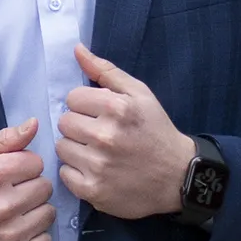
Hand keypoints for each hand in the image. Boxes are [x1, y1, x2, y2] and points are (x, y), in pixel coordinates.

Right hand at [0, 119, 55, 240]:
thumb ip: (3, 140)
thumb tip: (34, 124)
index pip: (36, 162)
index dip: (23, 166)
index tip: (9, 174)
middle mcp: (3, 206)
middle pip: (45, 187)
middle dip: (30, 187)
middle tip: (11, 194)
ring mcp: (9, 236)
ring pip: (48, 214)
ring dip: (34, 211)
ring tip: (13, 213)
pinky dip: (35, 237)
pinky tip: (16, 232)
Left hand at [56, 45, 194, 220]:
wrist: (178, 177)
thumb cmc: (156, 130)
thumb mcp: (139, 94)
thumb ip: (105, 71)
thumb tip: (77, 50)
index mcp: (117, 108)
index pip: (72, 98)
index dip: (85, 105)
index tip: (100, 114)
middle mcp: (106, 136)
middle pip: (64, 122)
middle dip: (79, 125)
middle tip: (99, 134)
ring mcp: (98, 165)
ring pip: (61, 147)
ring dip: (76, 148)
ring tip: (98, 152)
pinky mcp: (93, 190)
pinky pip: (64, 173)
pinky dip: (76, 172)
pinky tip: (96, 170)